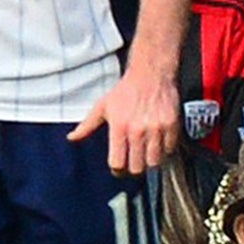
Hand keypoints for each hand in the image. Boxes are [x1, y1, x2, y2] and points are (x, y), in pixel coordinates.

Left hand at [69, 61, 179, 176]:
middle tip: (133, 163)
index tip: (119, 168)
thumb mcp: (103, 106)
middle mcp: (138, 130)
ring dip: (150, 161)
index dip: (117, 170)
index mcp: (119, 128)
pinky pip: (170, 149)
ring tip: (147, 154)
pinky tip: (159, 143)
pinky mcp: (171, 126)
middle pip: (137, 168)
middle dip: (134, 168)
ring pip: (155, 162)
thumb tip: (72, 137)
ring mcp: (156, 129)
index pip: (118, 163)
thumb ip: (87, 125)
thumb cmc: (126, 90)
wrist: (151, 74)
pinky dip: (165, 149)